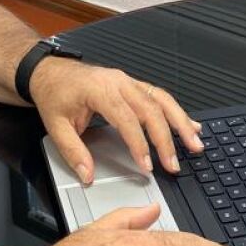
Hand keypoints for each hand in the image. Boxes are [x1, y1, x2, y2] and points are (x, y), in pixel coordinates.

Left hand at [30, 58, 203, 182]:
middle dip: (166, 138)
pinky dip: (177, 112)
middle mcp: (119, 82)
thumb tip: (87, 174)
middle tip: (174, 163)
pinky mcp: (133, 84)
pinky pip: (159, 96)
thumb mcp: (56, 125)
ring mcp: (128, 81)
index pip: (126, 118)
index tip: (146, 164)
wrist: (50, 70)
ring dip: (181, 123)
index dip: (139, 143)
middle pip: (151, 109)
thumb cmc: (54, 93)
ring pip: (162, 100)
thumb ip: (73, 151)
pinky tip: (191, 125)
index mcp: (100, 90)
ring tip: (195, 143)